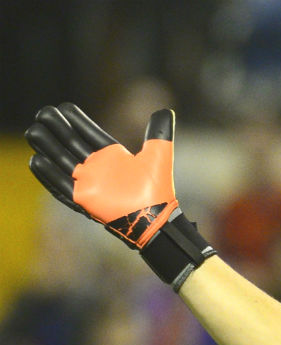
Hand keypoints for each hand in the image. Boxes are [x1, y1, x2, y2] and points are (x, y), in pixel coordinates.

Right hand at [25, 104, 215, 290]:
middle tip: (44, 113)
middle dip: (57, 129)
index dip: (77, 121)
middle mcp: (97, 169)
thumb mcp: (158, 156)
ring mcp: (89, 184)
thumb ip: (159, 133)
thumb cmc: (159, 190)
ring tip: (34, 130)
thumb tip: (165, 111)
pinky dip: (49, 175)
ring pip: (62, 161)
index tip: (64, 107)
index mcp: (111, 157)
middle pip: (71, 144)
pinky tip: (36, 160)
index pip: (89, 134)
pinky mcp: (84, 200)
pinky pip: (61, 186)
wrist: (157, 219)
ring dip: (48, 147)